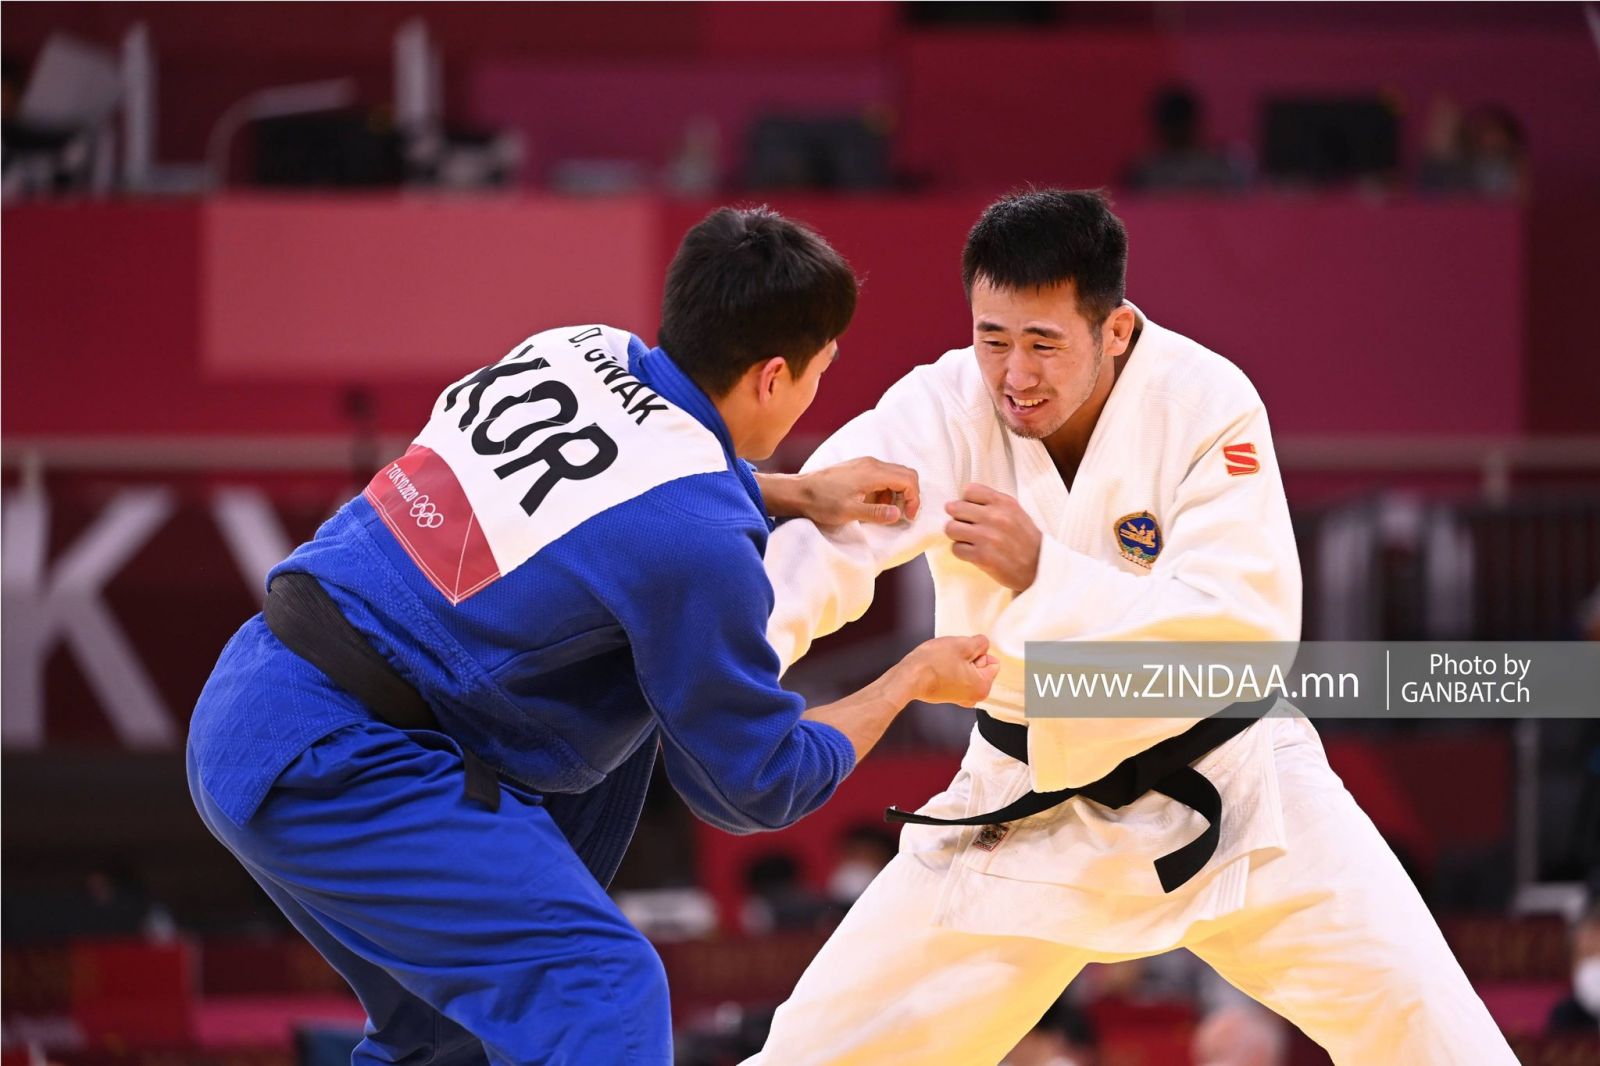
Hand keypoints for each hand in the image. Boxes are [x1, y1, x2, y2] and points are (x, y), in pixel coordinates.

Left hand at [787, 457, 921, 525]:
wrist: (798, 491)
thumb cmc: (821, 502)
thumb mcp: (849, 512)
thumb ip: (876, 512)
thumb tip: (898, 514)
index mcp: (873, 472)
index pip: (908, 480)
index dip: (914, 499)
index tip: (908, 517)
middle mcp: (871, 463)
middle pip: (905, 474)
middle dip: (910, 495)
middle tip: (904, 515)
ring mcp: (864, 464)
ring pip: (894, 474)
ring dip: (897, 493)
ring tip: (887, 512)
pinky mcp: (857, 468)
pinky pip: (881, 475)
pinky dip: (886, 490)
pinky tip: (874, 504)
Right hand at [896, 635, 999, 707]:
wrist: (908, 677)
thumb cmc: (933, 663)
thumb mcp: (963, 644)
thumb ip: (981, 642)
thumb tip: (983, 645)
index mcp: (983, 687)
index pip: (993, 662)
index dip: (978, 653)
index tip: (963, 654)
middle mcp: (974, 697)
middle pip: (980, 667)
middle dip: (968, 658)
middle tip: (952, 656)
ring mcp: (960, 698)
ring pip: (967, 670)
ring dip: (958, 662)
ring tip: (943, 662)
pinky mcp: (947, 696)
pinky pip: (956, 677)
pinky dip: (949, 670)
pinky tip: (938, 667)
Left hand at [943, 483, 1041, 591]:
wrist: (1039, 567)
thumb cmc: (1026, 539)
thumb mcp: (1015, 512)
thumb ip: (992, 503)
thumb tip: (963, 501)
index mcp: (1004, 502)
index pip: (969, 491)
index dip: (966, 501)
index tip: (970, 511)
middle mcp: (995, 517)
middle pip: (955, 508)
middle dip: (957, 517)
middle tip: (964, 525)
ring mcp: (987, 537)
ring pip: (951, 528)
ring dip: (956, 535)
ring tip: (967, 539)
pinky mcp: (981, 556)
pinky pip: (956, 548)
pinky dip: (961, 551)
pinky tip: (972, 552)